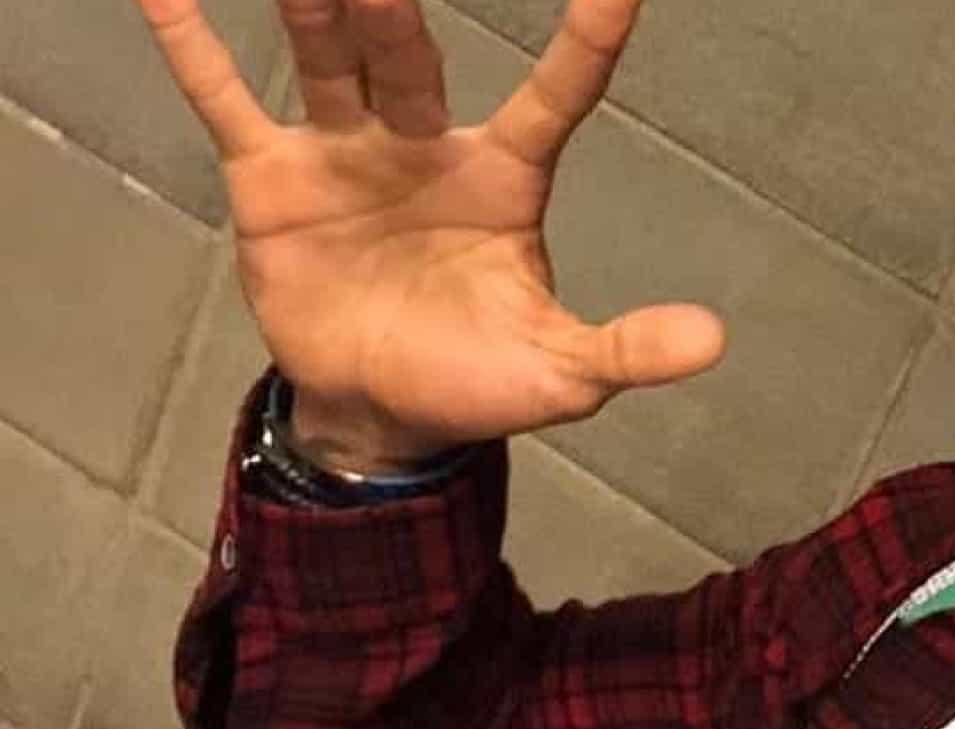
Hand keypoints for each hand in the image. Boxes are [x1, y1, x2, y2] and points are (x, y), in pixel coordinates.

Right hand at [135, 0, 725, 472]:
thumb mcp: (561, 372)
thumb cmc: (477, 380)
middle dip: (395, 10)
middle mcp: (426, 145)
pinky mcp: (273, 177)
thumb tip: (714, 341)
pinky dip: (193, 43)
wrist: (380, 414)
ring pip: (332, 59)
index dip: (585, 43)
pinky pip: (227, 100)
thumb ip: (627, 348)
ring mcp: (347, 151)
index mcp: (506, 180)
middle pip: (412, 57)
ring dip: (321, 5)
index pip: (556, 97)